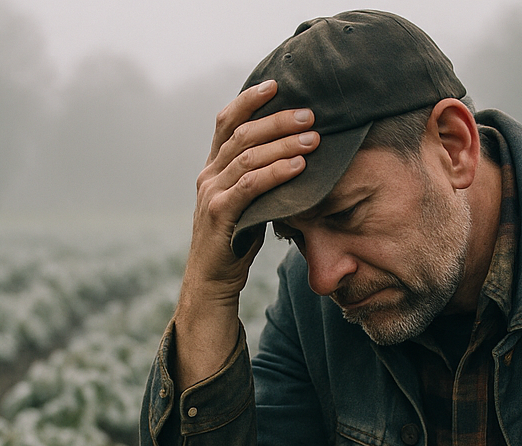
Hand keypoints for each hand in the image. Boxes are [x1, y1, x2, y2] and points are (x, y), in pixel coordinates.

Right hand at [171, 80, 319, 389]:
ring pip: (247, 156)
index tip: (278, 85)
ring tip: (314, 139)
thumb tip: (297, 156)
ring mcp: (210, 194)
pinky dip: (275, 173)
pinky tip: (299, 167)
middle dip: (278, 120)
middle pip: (242, 134)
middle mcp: (207, 176)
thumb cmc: (236, 244)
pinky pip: (248, 186)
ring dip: (283, 144)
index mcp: (213, 168)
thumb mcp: (249, 205)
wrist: (211, 285)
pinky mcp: (218, 215)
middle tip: (311, 115)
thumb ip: (261, 179)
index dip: (250, 100)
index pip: (227, 122)